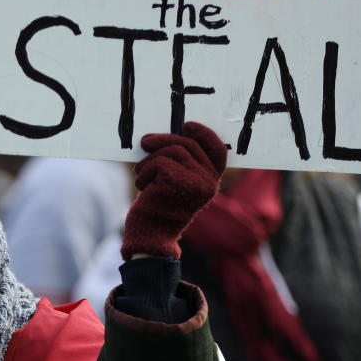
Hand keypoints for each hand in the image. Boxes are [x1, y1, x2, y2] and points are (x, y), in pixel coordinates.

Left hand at [120, 122, 226, 258]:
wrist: (150, 235)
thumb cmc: (158, 207)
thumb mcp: (174, 183)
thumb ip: (180, 163)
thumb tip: (167, 135)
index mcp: (210, 180)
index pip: (218, 150)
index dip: (205, 134)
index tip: (187, 125)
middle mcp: (209, 181)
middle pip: (189, 144)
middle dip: (163, 140)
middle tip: (145, 141)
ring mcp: (197, 182)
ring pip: (172, 151)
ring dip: (150, 160)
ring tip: (142, 174)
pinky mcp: (180, 182)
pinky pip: (160, 162)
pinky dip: (145, 171)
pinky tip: (142, 186)